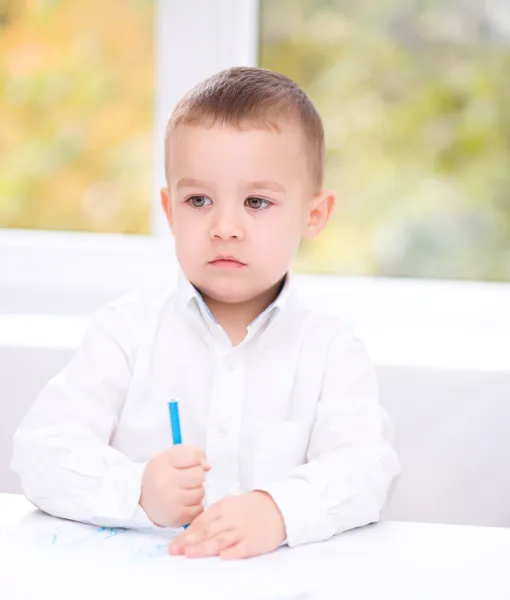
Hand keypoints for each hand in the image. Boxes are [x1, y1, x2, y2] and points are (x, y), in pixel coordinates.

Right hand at [140, 445, 210, 527]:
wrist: (140, 497)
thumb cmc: (161, 474)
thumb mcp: (171, 456)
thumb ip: (192, 454)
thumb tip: (208, 466)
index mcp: (164, 463)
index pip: (193, 455)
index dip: (195, 459)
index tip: (188, 463)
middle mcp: (165, 482)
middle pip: (199, 475)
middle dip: (196, 476)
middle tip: (185, 479)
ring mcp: (171, 501)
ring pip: (200, 492)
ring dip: (196, 491)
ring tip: (183, 491)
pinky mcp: (177, 517)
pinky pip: (199, 508)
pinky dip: (195, 506)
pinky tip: (183, 503)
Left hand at [168, 491, 285, 559]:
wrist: (277, 507)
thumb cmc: (249, 508)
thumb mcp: (229, 505)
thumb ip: (212, 517)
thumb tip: (191, 530)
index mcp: (223, 507)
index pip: (201, 522)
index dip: (186, 534)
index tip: (174, 544)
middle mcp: (231, 518)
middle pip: (207, 531)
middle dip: (189, 541)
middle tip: (175, 550)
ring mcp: (243, 530)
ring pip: (221, 539)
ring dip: (205, 547)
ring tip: (190, 553)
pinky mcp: (255, 541)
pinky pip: (243, 548)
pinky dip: (233, 552)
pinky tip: (223, 556)